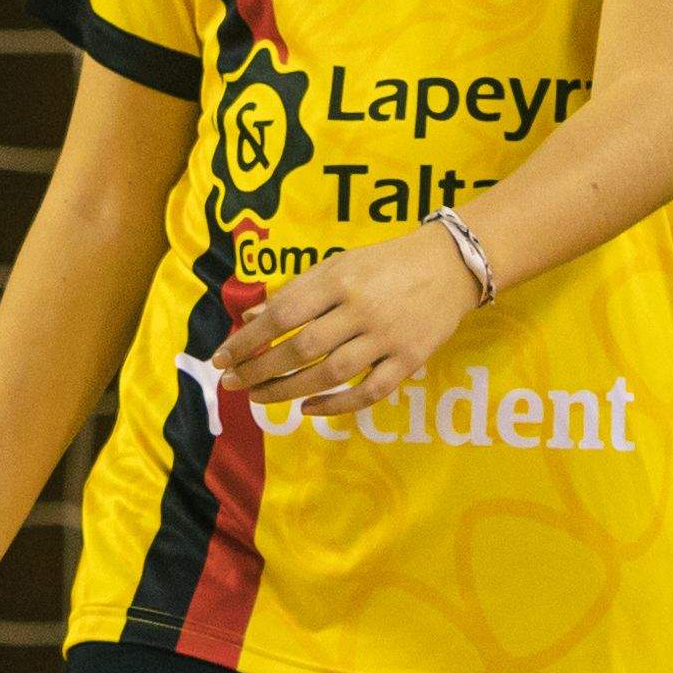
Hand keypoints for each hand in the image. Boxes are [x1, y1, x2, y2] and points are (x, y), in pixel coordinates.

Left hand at [214, 221, 487, 418]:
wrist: (452, 264)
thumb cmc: (385, 264)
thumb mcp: (338, 265)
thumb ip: (296, 292)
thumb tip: (250, 320)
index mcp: (338, 279)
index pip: (283, 314)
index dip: (247, 340)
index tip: (221, 359)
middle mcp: (360, 308)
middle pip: (301, 348)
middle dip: (259, 369)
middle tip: (232, 384)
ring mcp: (387, 337)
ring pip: (329, 373)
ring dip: (287, 390)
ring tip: (259, 398)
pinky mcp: (409, 360)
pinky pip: (368, 391)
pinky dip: (335, 405)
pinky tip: (307, 409)